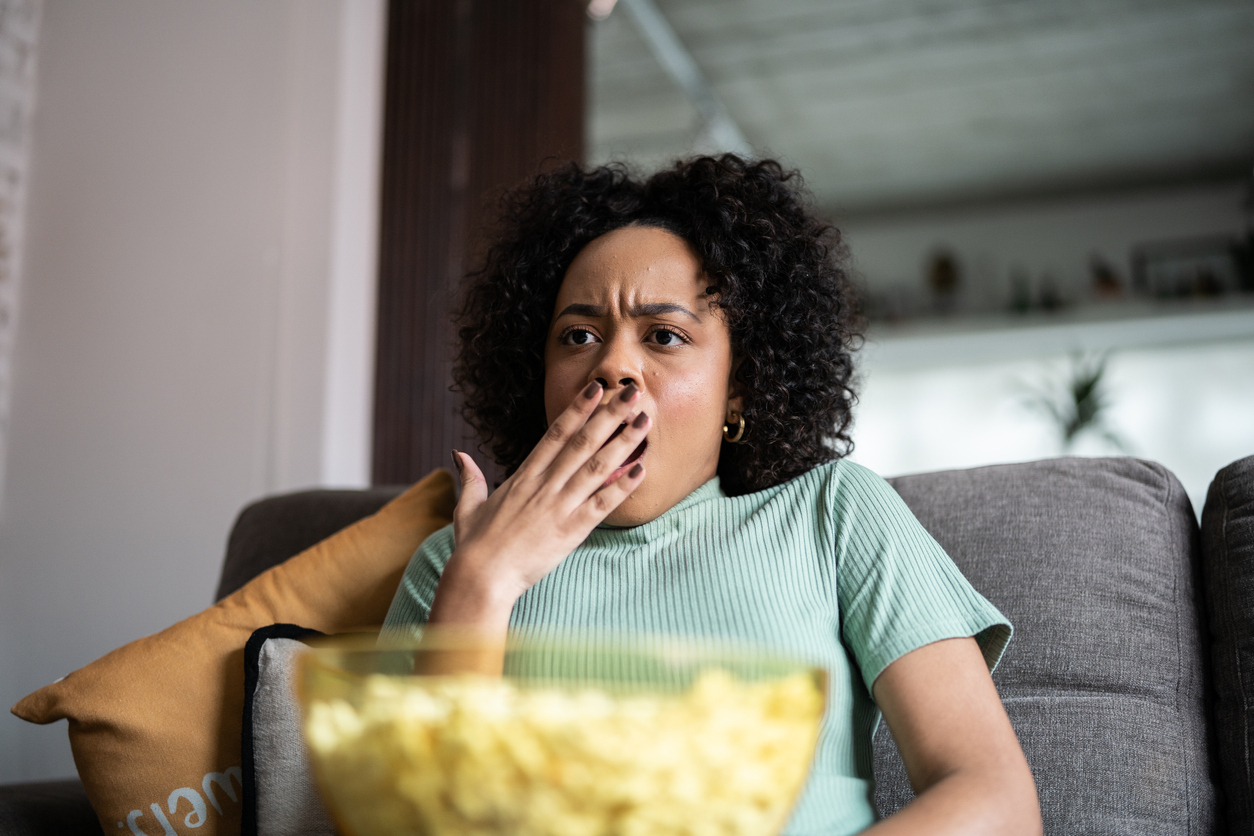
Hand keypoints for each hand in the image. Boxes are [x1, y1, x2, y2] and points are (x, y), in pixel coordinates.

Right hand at [428, 381, 649, 632]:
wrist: (481, 577)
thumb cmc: (475, 545)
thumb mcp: (468, 506)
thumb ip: (470, 478)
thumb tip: (458, 454)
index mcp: (524, 476)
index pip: (556, 434)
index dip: (578, 409)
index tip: (596, 388)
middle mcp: (544, 485)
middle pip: (582, 442)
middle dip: (609, 415)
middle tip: (631, 393)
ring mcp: (559, 506)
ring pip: (597, 467)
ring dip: (623, 442)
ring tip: (644, 422)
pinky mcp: (571, 530)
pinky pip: (602, 504)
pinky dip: (622, 486)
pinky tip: (641, 469)